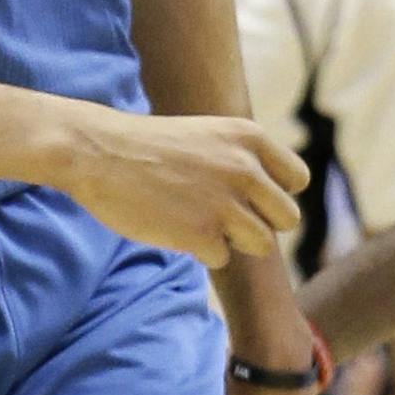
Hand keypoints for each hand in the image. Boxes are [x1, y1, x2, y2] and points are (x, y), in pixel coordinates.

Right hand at [63, 112, 305, 266]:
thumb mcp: (208, 136)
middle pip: (287, 218)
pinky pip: (222, 258)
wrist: (97, 152)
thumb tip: (271, 204)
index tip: (248, 195)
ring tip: (198, 220)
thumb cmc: (149, 147)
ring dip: (233, 240)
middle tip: (222, 214)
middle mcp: (245, 168)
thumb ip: (243, 161)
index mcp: (249, 138)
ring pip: (262, 244)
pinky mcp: (202, 234)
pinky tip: (174, 227)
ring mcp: (225, 202)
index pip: (297, 180)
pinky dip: (200, 250)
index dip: (274, 193)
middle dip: (259, 222)